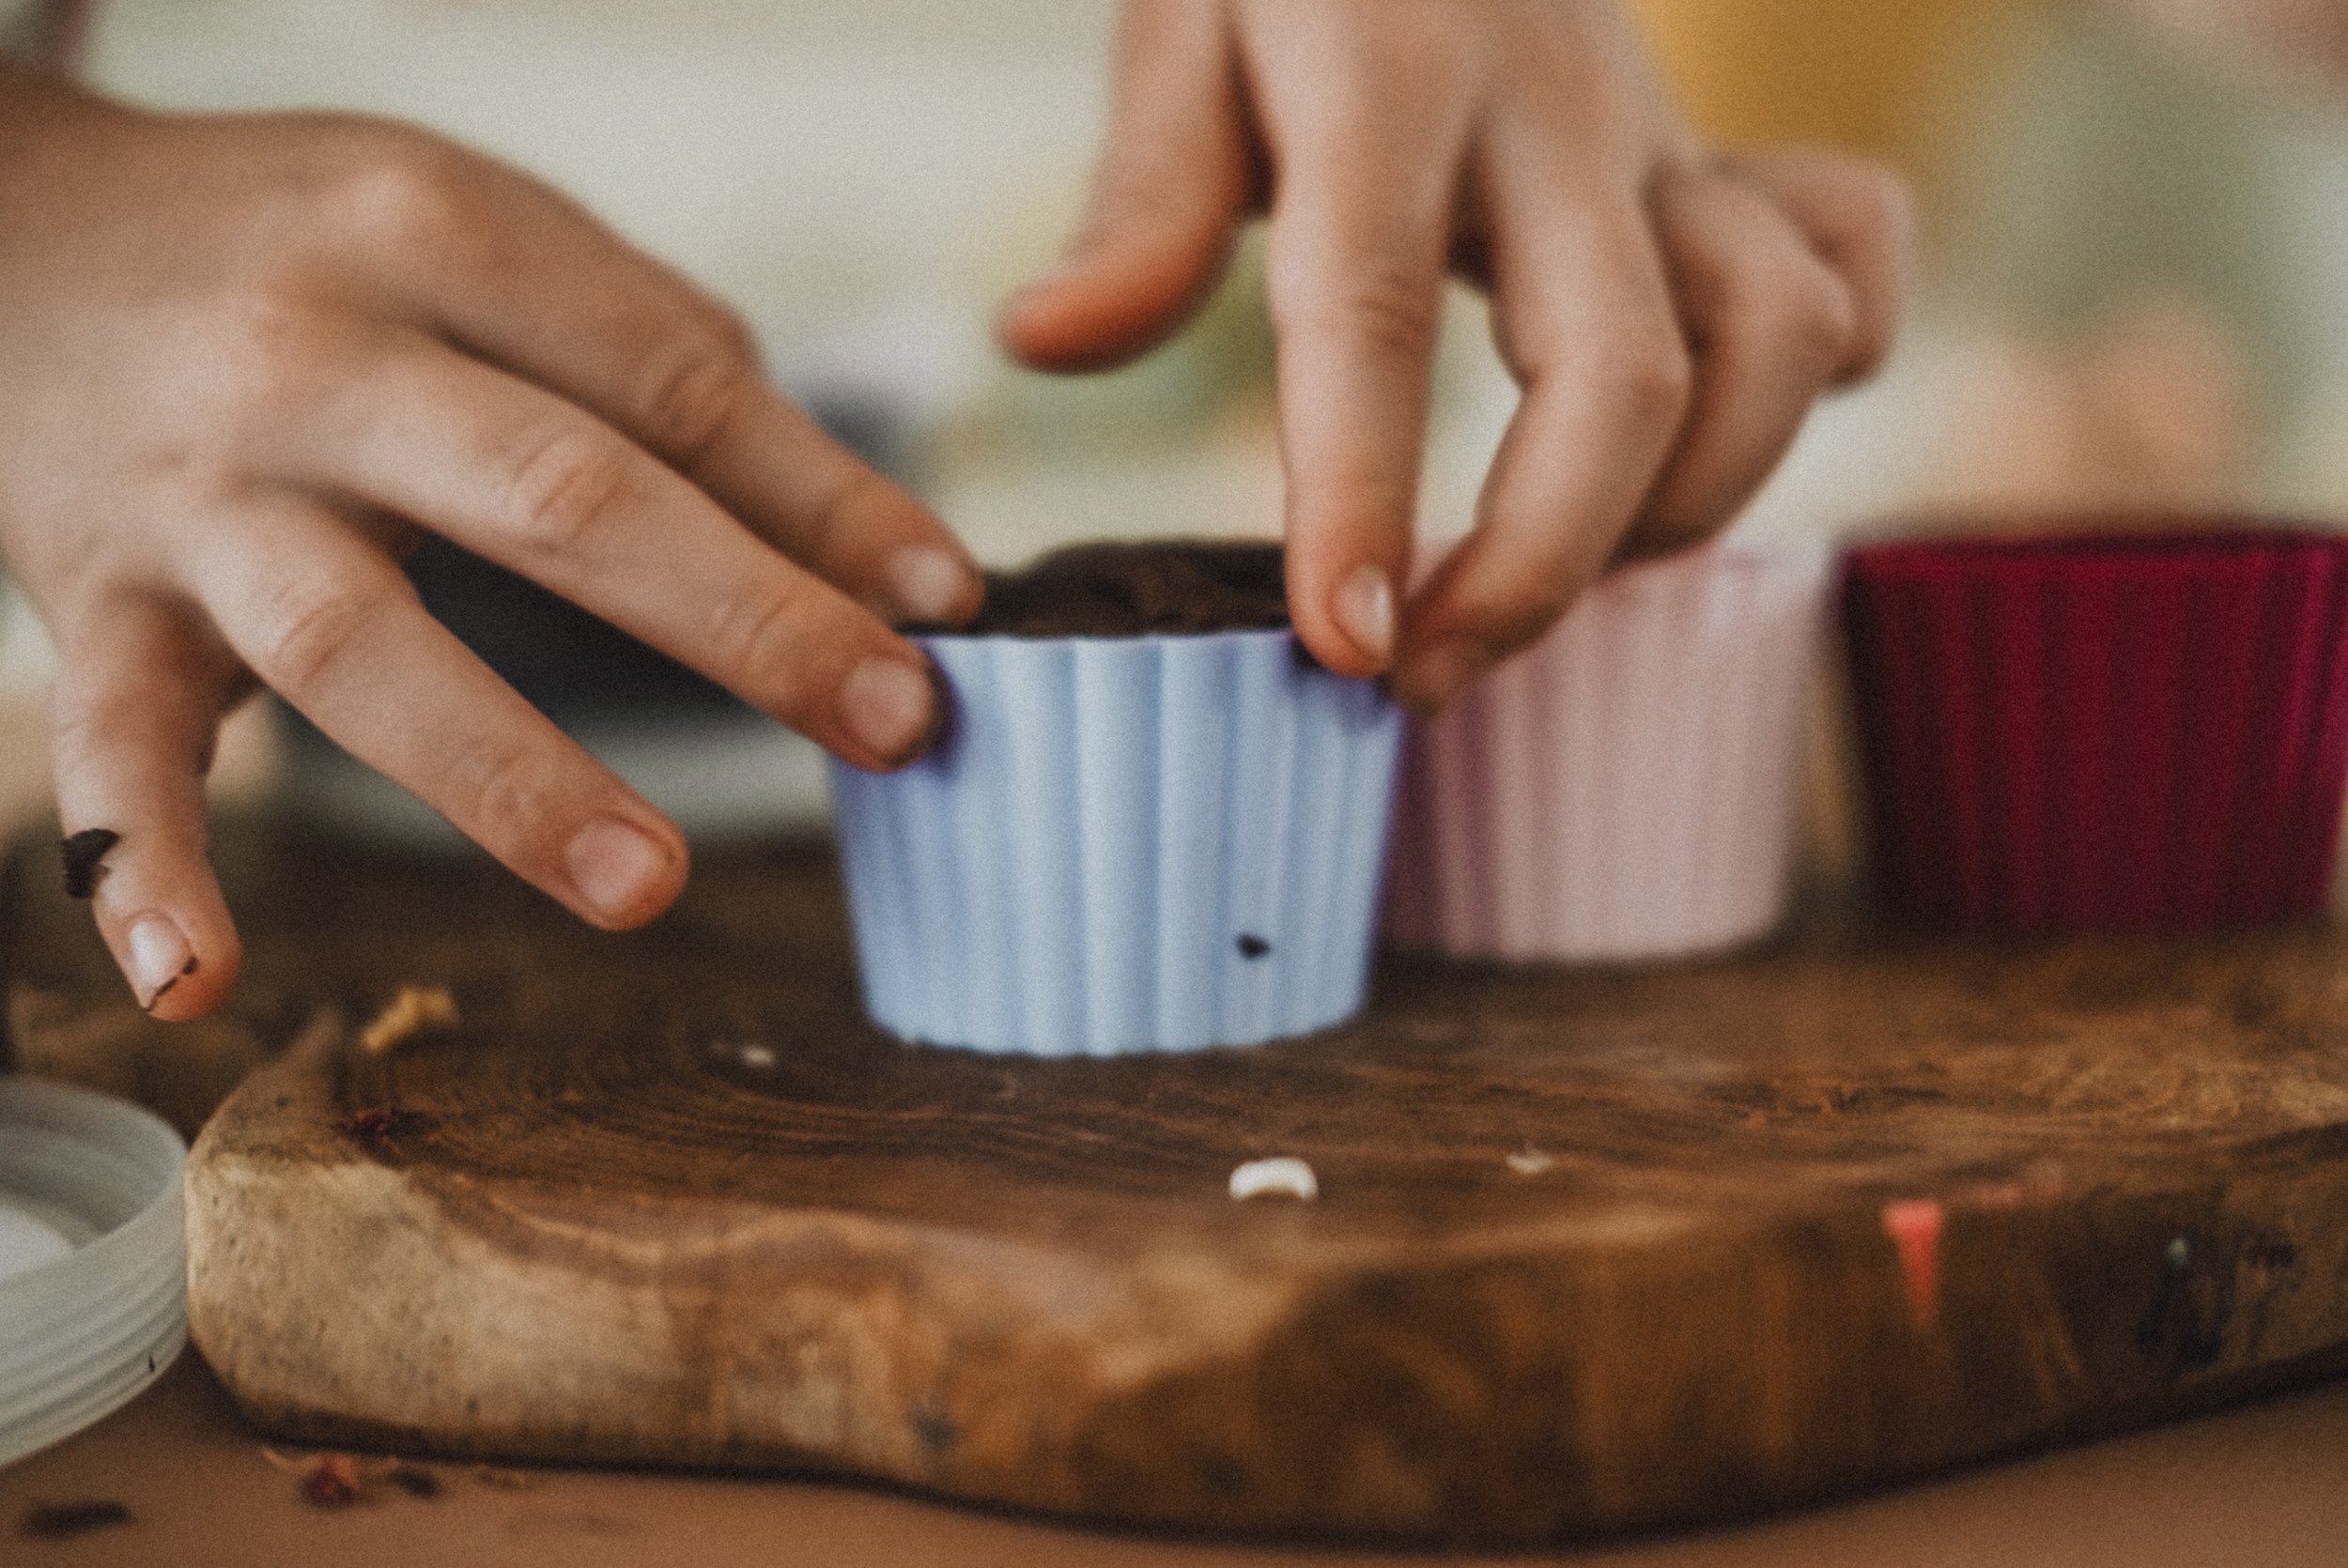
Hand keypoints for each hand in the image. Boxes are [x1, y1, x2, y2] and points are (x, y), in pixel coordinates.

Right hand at [0, 66, 982, 1018]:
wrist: (13, 236)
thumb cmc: (308, 252)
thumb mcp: (481, 230)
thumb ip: (658, 355)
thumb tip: (861, 534)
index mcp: (438, 238)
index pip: (671, 384)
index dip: (823, 499)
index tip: (948, 604)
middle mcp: (316, 359)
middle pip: (555, 496)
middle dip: (741, 618)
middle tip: (894, 727)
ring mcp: (198, 494)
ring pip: (356, 644)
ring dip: (507, 770)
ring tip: (650, 885)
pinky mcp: (95, 604)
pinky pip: (110, 745)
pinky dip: (143, 865)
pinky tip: (199, 981)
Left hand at [999, 0, 1909, 709]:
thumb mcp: (1182, 25)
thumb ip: (1138, 200)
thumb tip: (1039, 346)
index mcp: (1390, 79)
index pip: (1377, 311)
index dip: (1362, 496)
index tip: (1346, 649)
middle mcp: (1561, 115)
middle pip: (1622, 374)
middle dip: (1543, 567)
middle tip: (1425, 678)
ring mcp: (1669, 144)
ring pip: (1776, 344)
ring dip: (1686, 503)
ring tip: (1545, 572)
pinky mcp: (1733, 166)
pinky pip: (1856, 265)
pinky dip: (1829, 372)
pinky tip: (1705, 439)